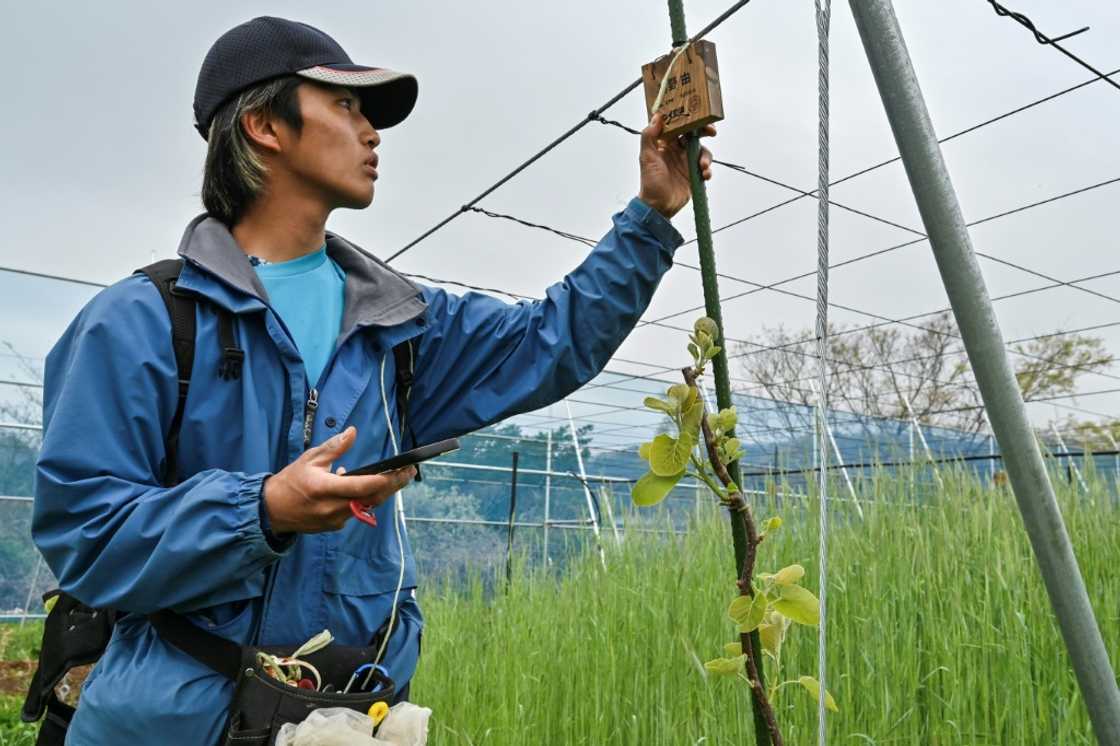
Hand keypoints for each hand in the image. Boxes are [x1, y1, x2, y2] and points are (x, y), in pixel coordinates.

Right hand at [263, 426, 415, 533]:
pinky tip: (372, 486)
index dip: (383, 480)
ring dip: (383, 492)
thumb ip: (334, 447)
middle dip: (393, 485)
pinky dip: (366, 498)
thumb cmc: (291, 481)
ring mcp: (334, 519)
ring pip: (366, 506)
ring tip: (399, 477)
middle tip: (409, 472)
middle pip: (371, 498)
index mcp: (323, 488)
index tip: (400, 470)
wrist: (273, 510)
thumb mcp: (310, 458)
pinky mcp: (335, 526)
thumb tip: (352, 432)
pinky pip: (356, 511)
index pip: (360, 486)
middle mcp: (331, 507)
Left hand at [637, 112, 715, 218]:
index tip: (698, 116)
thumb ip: (649, 136)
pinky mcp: (694, 174)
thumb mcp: (646, 157)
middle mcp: (677, 150)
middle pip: (694, 135)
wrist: (658, 206)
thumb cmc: (649, 182)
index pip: (679, 125)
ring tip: (703, 166)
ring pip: (702, 151)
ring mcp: (687, 162)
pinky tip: (704, 175)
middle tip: (712, 131)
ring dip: (706, 156)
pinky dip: (708, 170)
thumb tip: (657, 116)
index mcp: (666, 143)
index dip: (689, 119)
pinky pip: (706, 167)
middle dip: (705, 131)